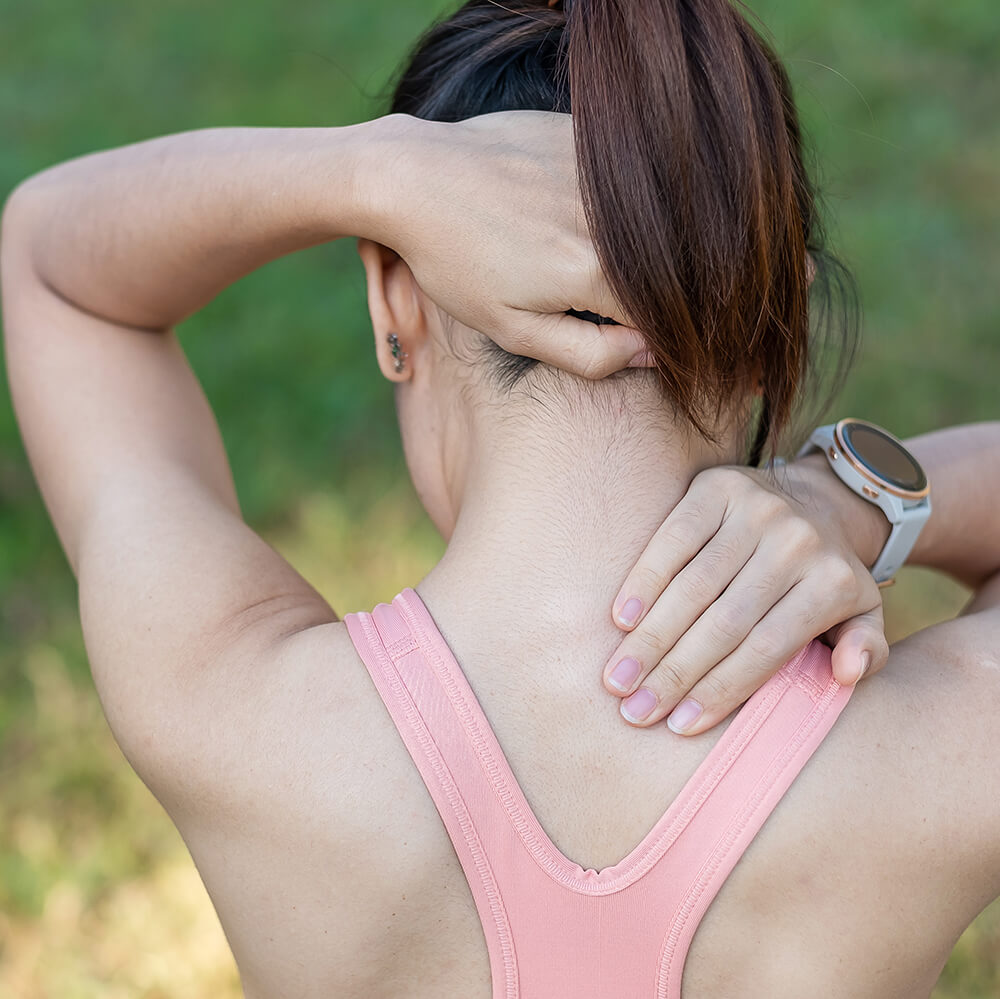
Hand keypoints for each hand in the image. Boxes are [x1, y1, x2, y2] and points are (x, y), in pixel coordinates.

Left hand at [370, 111, 648, 378]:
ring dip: (614, 243)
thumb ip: (590, 352)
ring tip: (547, 238)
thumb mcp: (512, 329)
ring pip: (641, 226)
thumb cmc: (455, 262)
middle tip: (558, 274)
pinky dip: (599, 200)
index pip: (656, 314)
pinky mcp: (585, 134)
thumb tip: (651, 352)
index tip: (597, 321)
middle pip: (654, 269)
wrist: (414, 178)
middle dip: (625, 285)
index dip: (636, 326)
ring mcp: (600, 169)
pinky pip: (619, 182)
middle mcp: (608, 218)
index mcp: (593, 271)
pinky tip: (548, 198)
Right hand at [602, 463, 889, 733]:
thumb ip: (866, 649)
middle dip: (674, 672)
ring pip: (693, 586)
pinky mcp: (718, 487)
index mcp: (833, 582)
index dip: (722, 689)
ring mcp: (755, 509)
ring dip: (650, 637)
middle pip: (725, 621)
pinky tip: (622, 620)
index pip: (767, 647)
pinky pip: (672, 539)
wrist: (817, 499)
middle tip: (635, 711)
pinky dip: (644, 581)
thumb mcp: (862, 614)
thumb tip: (846, 673)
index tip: (680, 725)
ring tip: (618, 678)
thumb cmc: (827, 577)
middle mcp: (795, 542)